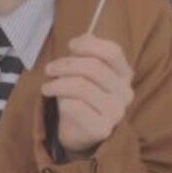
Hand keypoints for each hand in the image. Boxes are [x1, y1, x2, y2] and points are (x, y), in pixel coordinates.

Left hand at [42, 34, 134, 155]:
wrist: (81, 131)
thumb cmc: (82, 95)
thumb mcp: (85, 70)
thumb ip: (86, 51)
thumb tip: (80, 41)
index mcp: (124, 73)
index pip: (112, 52)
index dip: (89, 45)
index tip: (70, 45)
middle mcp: (125, 92)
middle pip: (94, 68)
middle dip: (66, 65)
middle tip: (50, 68)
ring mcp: (116, 112)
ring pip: (82, 87)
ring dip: (59, 83)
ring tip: (47, 86)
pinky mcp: (102, 129)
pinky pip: (76, 107)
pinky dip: (61, 101)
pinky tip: (56, 101)